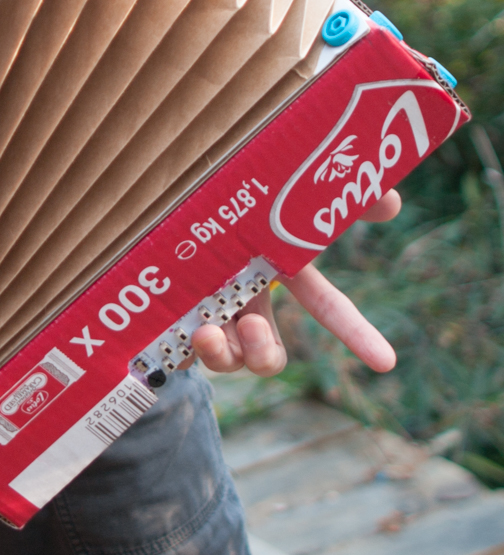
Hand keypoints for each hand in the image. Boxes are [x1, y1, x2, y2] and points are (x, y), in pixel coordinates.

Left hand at [191, 189, 402, 375]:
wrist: (159, 198)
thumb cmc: (224, 193)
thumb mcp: (276, 191)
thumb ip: (333, 193)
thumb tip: (395, 200)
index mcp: (277, 268)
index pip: (326, 307)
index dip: (357, 334)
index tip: (386, 363)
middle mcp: (244, 296)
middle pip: (269, 353)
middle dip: (266, 354)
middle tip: (250, 325)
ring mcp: (209, 309)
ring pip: (229, 360)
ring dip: (225, 357)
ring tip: (208, 332)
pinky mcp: (171, 316)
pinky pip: (184, 352)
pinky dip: (187, 351)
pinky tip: (181, 332)